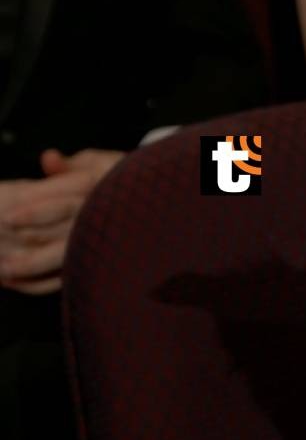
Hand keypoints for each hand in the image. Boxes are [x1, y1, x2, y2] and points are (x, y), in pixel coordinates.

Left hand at [0, 149, 122, 293]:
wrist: (154, 203)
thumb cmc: (117, 177)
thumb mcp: (98, 162)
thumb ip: (69, 166)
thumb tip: (48, 158)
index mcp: (102, 191)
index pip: (65, 203)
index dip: (35, 212)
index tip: (7, 217)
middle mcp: (104, 217)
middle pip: (64, 234)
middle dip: (31, 243)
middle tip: (1, 251)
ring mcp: (106, 241)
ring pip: (68, 257)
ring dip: (34, 265)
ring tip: (4, 271)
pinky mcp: (102, 259)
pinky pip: (70, 274)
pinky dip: (42, 281)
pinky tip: (18, 281)